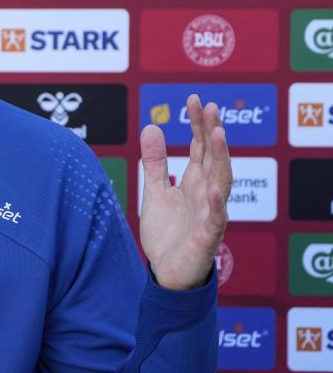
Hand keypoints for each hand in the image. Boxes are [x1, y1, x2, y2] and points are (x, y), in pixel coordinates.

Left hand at [139, 94, 232, 290]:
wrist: (166, 273)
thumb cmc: (167, 233)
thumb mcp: (154, 191)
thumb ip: (155, 162)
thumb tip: (151, 126)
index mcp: (194, 182)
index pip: (200, 147)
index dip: (198, 124)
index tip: (195, 99)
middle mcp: (206, 194)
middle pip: (213, 158)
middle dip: (212, 132)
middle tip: (210, 106)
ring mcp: (209, 214)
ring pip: (221, 182)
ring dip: (221, 158)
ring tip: (218, 133)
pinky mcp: (207, 237)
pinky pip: (215, 219)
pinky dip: (215, 204)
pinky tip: (212, 188)